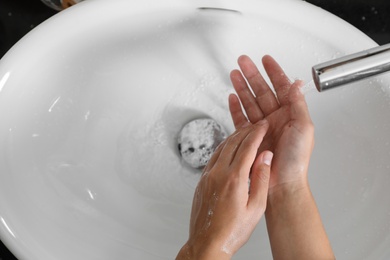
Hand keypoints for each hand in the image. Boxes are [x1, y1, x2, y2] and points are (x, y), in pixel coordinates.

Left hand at [176, 120, 273, 258]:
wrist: (207, 243)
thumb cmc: (232, 231)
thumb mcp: (256, 208)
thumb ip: (261, 179)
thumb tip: (265, 157)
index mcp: (234, 179)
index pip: (247, 147)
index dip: (256, 133)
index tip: (263, 125)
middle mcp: (218, 174)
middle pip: (232, 143)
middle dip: (246, 131)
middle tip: (256, 125)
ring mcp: (207, 177)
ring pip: (220, 148)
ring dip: (233, 137)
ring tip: (244, 132)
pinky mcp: (201, 181)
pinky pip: (213, 158)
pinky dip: (223, 148)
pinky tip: (228, 149)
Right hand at [228, 55, 313, 194]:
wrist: (282, 183)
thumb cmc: (296, 161)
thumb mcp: (304, 128)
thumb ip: (298, 104)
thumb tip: (297, 83)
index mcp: (290, 114)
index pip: (281, 86)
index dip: (273, 72)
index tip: (266, 60)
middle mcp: (275, 118)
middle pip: (261, 90)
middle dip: (252, 75)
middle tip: (243, 61)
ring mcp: (261, 127)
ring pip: (249, 101)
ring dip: (241, 87)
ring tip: (234, 74)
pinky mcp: (250, 137)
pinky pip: (240, 118)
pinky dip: (235, 107)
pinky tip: (232, 97)